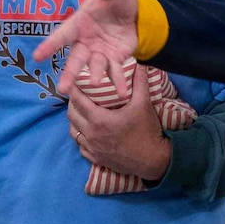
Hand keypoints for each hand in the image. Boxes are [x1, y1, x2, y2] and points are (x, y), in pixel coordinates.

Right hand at [35, 0, 141, 95]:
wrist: (135, 16)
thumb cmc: (117, 2)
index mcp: (80, 24)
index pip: (62, 35)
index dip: (49, 46)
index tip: (37, 57)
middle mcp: (86, 42)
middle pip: (75, 60)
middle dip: (69, 74)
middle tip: (62, 89)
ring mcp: (98, 53)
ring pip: (94, 67)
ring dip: (95, 76)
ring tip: (95, 84)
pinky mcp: (113, 60)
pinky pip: (115, 73)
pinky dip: (118, 82)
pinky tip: (122, 93)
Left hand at [67, 65, 172, 182]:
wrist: (153, 160)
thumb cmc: (147, 131)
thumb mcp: (144, 104)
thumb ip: (140, 82)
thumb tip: (140, 63)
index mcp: (99, 119)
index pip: (77, 101)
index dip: (73, 90)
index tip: (73, 82)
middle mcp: (91, 134)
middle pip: (71, 115)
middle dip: (72, 103)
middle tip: (79, 94)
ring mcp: (91, 148)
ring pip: (73, 131)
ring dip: (75, 120)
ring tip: (82, 111)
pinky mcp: (95, 158)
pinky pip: (80, 145)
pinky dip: (80, 136)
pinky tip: (88, 130)